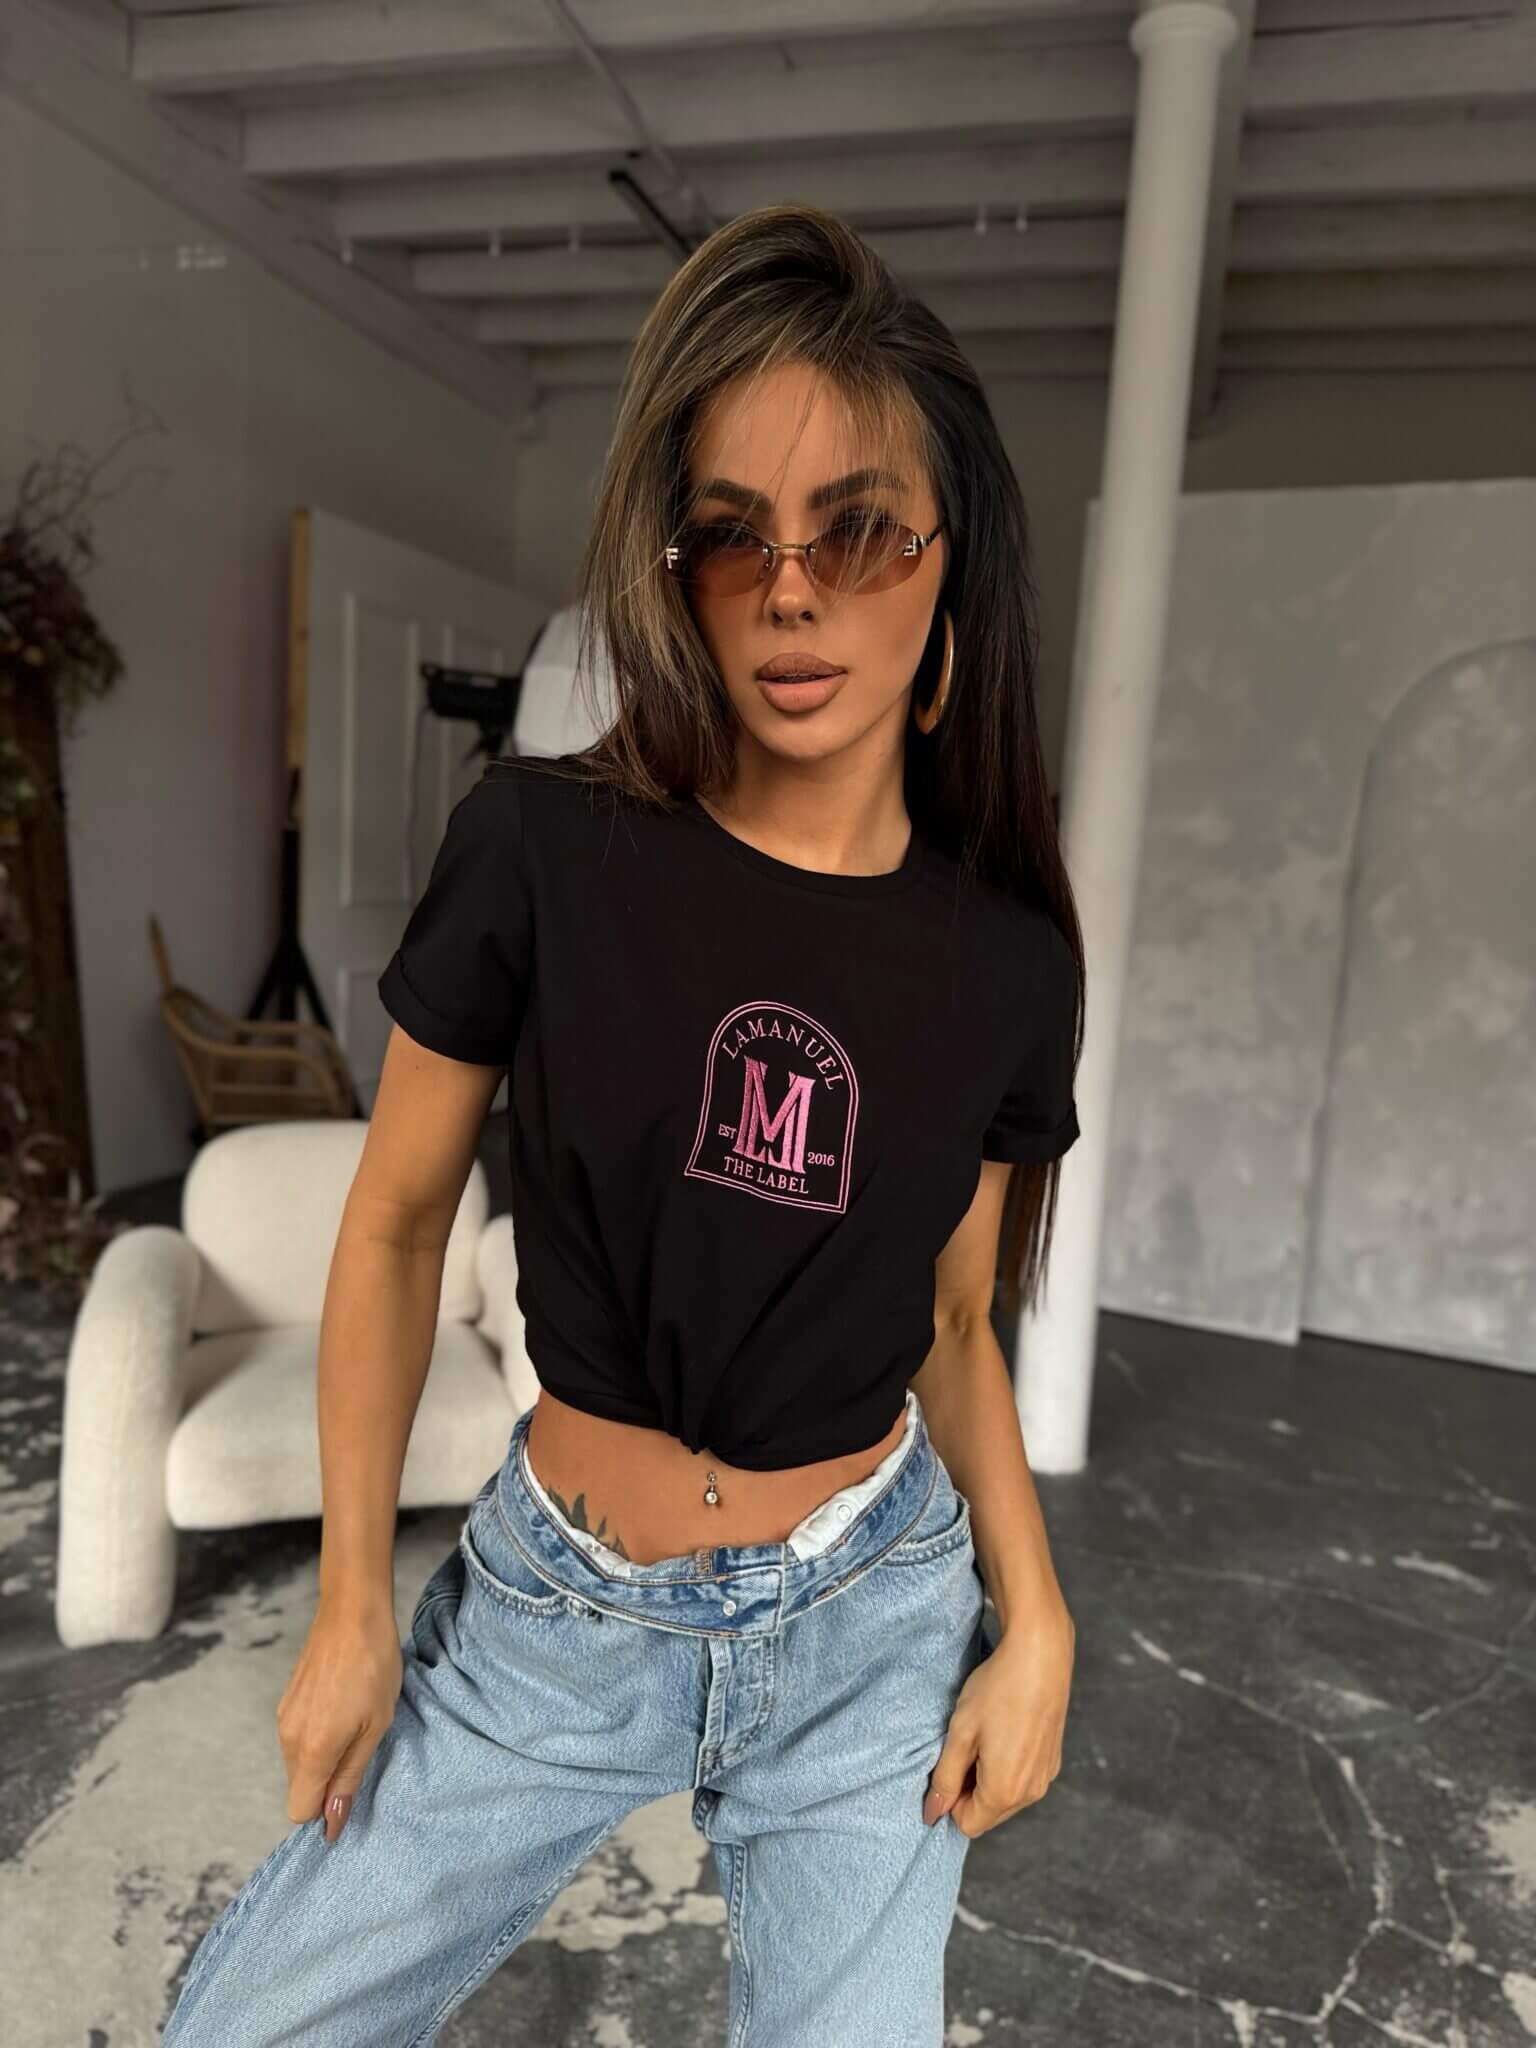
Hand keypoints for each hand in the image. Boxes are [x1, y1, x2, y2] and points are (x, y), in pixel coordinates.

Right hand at [277, 1594, 402, 1842]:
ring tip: (355, 1721)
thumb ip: (349, 1777)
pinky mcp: (286, 1699)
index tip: (351, 1790)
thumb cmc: (374, 1668)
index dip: (325, 1810)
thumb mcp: (374, 1726)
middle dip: (327, 1783)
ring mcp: (283, 1716)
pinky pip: (298, 1737)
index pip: (299, 1810)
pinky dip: (317, 1736)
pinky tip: (342, 1706)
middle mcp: (288, 1738)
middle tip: (362, 1746)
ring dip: (323, 1757)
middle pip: (299, 1786)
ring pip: (298, 1762)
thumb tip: (331, 1823)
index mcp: (312, 1750)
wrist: (352, 1612)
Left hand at [922, 1597, 1073, 1838]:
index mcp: (1004, 1792)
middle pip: (988, 1813)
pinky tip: (1006, 1729)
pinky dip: (1009, 1766)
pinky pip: (1023, 1780)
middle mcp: (1031, 1794)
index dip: (950, 1798)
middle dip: (969, 1788)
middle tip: (966, 1744)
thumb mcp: (960, 1732)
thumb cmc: (997, 1690)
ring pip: (1006, 1797)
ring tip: (987, 1733)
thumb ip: (944, 1778)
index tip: (949, 1761)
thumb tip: (932, 1814)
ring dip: (989, 1777)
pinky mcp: (1054, 1761)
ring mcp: (1046, 1777)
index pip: (967, 1823)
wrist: (1041, 1655)